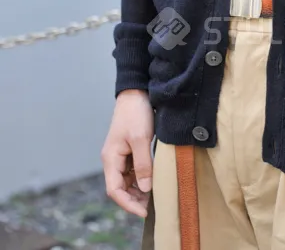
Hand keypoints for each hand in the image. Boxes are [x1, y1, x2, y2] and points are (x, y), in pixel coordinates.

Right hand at [101, 89, 154, 217]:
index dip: (128, 204)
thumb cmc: (136, 112)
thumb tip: (145, 188)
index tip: (145, 211)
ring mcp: (121, 155)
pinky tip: (154, 181)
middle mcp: (113, 159)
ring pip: (127, 181)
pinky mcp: (129, 149)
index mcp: (110, 158)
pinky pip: (133, 170)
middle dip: (134, 199)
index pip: (114, 190)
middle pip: (120, 188)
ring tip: (155, 197)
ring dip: (139, 190)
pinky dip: (142, 179)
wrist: (136, 91)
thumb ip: (143, 164)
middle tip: (153, 206)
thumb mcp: (141, 138)